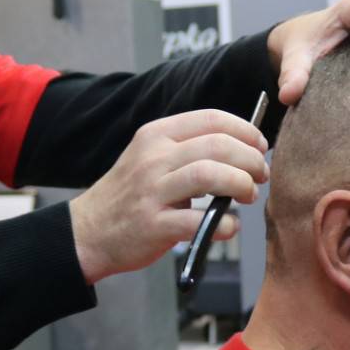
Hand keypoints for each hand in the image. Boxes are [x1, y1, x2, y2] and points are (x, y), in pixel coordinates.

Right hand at [69, 109, 268, 283]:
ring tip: (249, 195)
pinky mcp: (153, 225)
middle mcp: (153, 158)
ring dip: (241, 184)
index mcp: (156, 135)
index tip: (260, 146)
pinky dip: (224, 225)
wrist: (88, 231)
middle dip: (250, 159)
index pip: (211, 118)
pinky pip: (198, 220)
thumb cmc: (130, 196)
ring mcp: (151, 191)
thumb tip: (242, 149)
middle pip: (217, 145)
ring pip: (209, 175)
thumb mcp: (151, 158)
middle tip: (260, 175)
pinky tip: (229, 227)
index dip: (245, 130)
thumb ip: (188, 150)